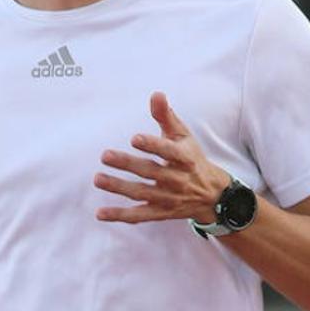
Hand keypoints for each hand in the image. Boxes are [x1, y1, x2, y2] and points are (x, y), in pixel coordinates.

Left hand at [94, 91, 230, 224]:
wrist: (211, 195)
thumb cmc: (191, 157)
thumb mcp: (183, 136)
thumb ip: (166, 116)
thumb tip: (156, 94)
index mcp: (185, 158)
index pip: (169, 151)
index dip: (152, 145)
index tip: (134, 138)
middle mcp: (177, 180)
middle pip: (150, 172)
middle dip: (127, 164)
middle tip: (105, 155)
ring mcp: (168, 199)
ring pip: (141, 194)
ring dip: (119, 188)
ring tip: (98, 179)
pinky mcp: (160, 213)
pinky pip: (139, 216)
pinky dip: (120, 216)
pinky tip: (100, 213)